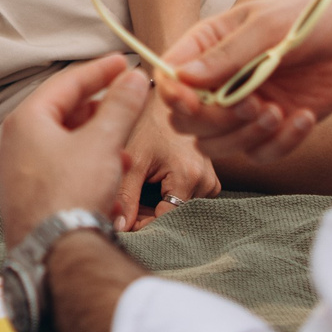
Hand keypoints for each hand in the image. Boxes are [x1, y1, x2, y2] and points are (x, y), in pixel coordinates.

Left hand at [0, 54, 148, 249]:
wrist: (53, 254)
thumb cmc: (70, 194)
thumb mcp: (102, 142)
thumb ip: (120, 106)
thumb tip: (134, 79)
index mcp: (26, 121)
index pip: (66, 83)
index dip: (99, 71)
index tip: (124, 63)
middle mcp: (14, 145)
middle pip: (62, 114)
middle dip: (99, 111)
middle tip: (124, 103)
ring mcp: (18, 174)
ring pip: (63, 147)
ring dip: (96, 145)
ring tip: (122, 151)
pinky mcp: (27, 200)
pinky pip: (59, 175)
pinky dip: (85, 172)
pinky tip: (109, 188)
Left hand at [113, 100, 218, 230]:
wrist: (168, 102)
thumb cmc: (148, 125)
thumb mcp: (133, 159)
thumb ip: (126, 196)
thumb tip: (120, 229)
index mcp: (189, 177)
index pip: (166, 219)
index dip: (143, 225)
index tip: (122, 222)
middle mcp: (206, 182)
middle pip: (174, 216)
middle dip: (148, 217)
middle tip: (124, 208)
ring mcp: (211, 181)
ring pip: (180, 210)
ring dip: (157, 208)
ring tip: (137, 193)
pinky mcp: (210, 180)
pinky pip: (188, 200)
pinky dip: (168, 199)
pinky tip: (152, 188)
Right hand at [152, 0, 331, 163]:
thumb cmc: (306, 19)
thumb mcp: (265, 28)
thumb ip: (226, 54)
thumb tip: (182, 78)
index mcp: (206, 49)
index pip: (169, 80)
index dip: (173, 96)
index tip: (191, 102)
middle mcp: (218, 83)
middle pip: (188, 122)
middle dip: (215, 121)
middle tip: (250, 104)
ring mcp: (244, 109)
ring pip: (218, 146)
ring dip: (244, 137)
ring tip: (277, 113)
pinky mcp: (272, 129)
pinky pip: (260, 154)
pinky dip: (280, 144)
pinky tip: (303, 117)